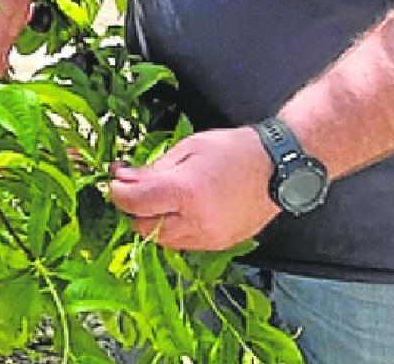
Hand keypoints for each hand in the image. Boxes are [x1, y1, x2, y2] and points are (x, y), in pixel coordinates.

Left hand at [107, 127, 279, 251]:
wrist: (278, 168)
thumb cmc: (234, 151)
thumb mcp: (188, 148)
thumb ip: (153, 168)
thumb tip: (123, 179)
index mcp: (187, 191)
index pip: (135, 203)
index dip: (118, 192)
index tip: (116, 181)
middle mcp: (197, 221)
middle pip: (143, 227)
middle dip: (134, 208)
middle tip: (135, 188)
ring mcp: (209, 237)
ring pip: (162, 240)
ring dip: (153, 221)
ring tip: (161, 197)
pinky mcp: (219, 245)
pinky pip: (183, 244)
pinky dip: (174, 230)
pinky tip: (180, 210)